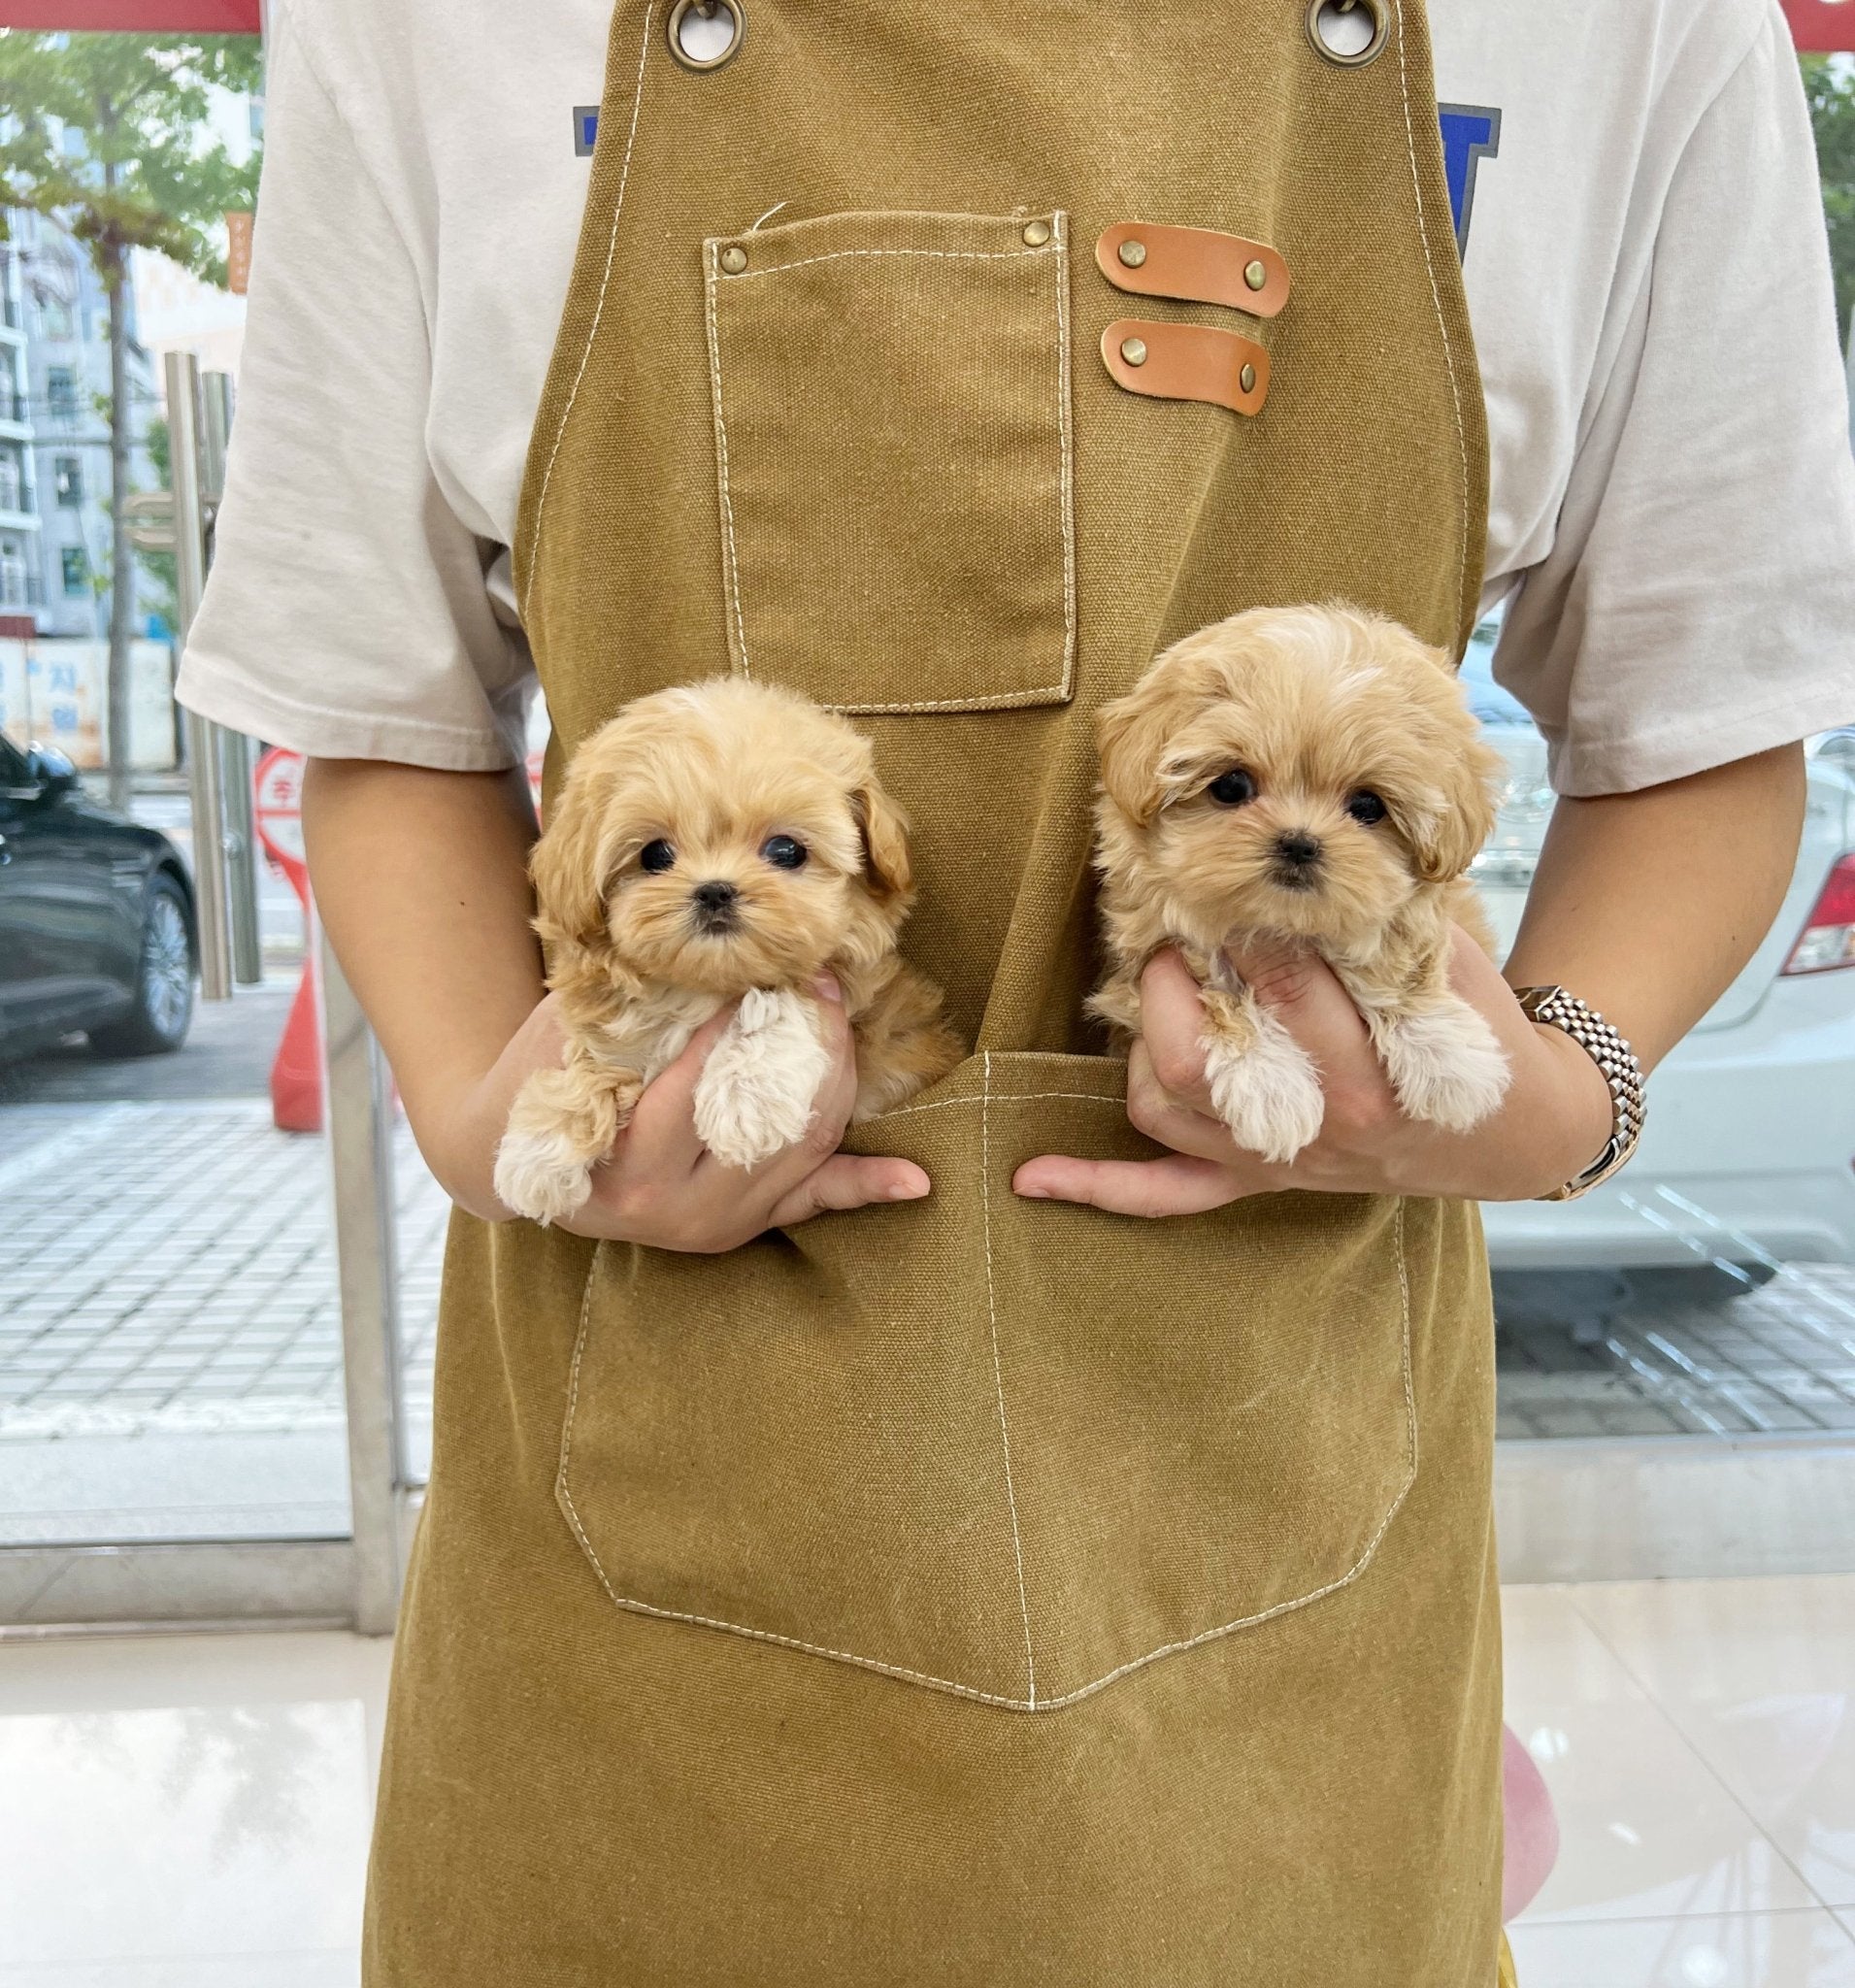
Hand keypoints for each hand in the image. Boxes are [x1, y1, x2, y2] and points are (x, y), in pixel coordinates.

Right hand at [426, 978, 929, 1247]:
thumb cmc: (536, 1079)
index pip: (706, 1081)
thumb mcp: (567, 1034)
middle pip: (777, 1117)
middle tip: (822, 981)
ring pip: (808, 1149)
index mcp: (633, 1164)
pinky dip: (867, 1185)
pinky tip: (915, 1179)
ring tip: (844, 1017)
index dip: (745, 1015)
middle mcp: (681, 1208)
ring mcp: (717, 1225)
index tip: (775, 963)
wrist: (510, 1157)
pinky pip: (815, 1203)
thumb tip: (720, 951)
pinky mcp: (741, 1227)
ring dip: (839, 1081)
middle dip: (812, 1042)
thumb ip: (634, 1001)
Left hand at [1012, 932, 1615, 1216]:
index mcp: (1369, 1065)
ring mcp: (1273, 1158)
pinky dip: (1095, 1188)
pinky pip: (1161, 1195)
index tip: (1231, 884)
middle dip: (1175, 976)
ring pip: (1163, 1106)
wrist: (1506, 1134)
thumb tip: (1313, 849)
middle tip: (1183, 929)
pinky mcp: (1253, 1181)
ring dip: (1141, 1044)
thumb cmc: (1475, 1033)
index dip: (1243, 925)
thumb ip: (1387, 915)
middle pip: (1202, 1050)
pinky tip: (1030, 1176)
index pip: (1279, 985)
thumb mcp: (1449, 962)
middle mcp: (1313, 1123)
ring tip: (1158, 991)